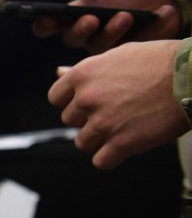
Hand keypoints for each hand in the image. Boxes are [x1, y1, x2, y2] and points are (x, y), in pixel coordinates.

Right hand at [32, 0, 180, 52]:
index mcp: (74, 16)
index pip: (49, 25)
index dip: (44, 25)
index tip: (46, 19)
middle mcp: (87, 34)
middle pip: (72, 39)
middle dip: (80, 30)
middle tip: (91, 18)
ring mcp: (108, 45)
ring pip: (101, 46)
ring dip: (112, 31)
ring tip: (127, 14)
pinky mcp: (132, 51)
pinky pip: (137, 44)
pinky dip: (151, 27)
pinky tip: (162, 11)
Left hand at [48, 40, 186, 168]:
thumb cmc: (161, 61)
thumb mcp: (119, 55)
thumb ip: (86, 69)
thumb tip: (59, 73)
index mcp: (83, 74)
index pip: (56, 98)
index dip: (72, 101)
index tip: (90, 102)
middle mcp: (87, 99)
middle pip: (70, 121)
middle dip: (88, 119)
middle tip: (116, 113)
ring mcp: (103, 122)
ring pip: (83, 143)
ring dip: (100, 139)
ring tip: (124, 128)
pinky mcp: (121, 144)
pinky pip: (100, 161)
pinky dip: (111, 157)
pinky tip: (127, 146)